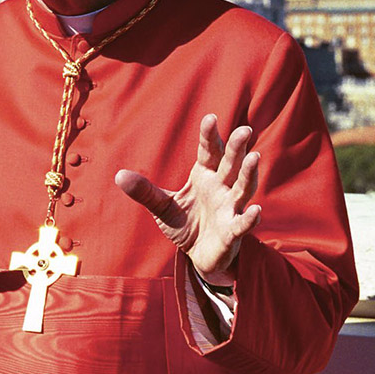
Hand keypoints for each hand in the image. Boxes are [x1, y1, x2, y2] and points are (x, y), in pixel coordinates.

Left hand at [114, 114, 260, 285]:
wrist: (197, 255)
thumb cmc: (185, 224)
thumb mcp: (162, 206)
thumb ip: (145, 191)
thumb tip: (118, 175)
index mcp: (205, 176)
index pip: (209, 152)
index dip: (210, 136)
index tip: (210, 118)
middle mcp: (221, 188)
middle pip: (231, 164)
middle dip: (237, 148)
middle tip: (245, 129)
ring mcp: (229, 209)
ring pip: (243, 188)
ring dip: (249, 174)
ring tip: (255, 157)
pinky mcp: (232, 232)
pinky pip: (242, 224)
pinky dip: (249, 218)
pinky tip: (256, 210)